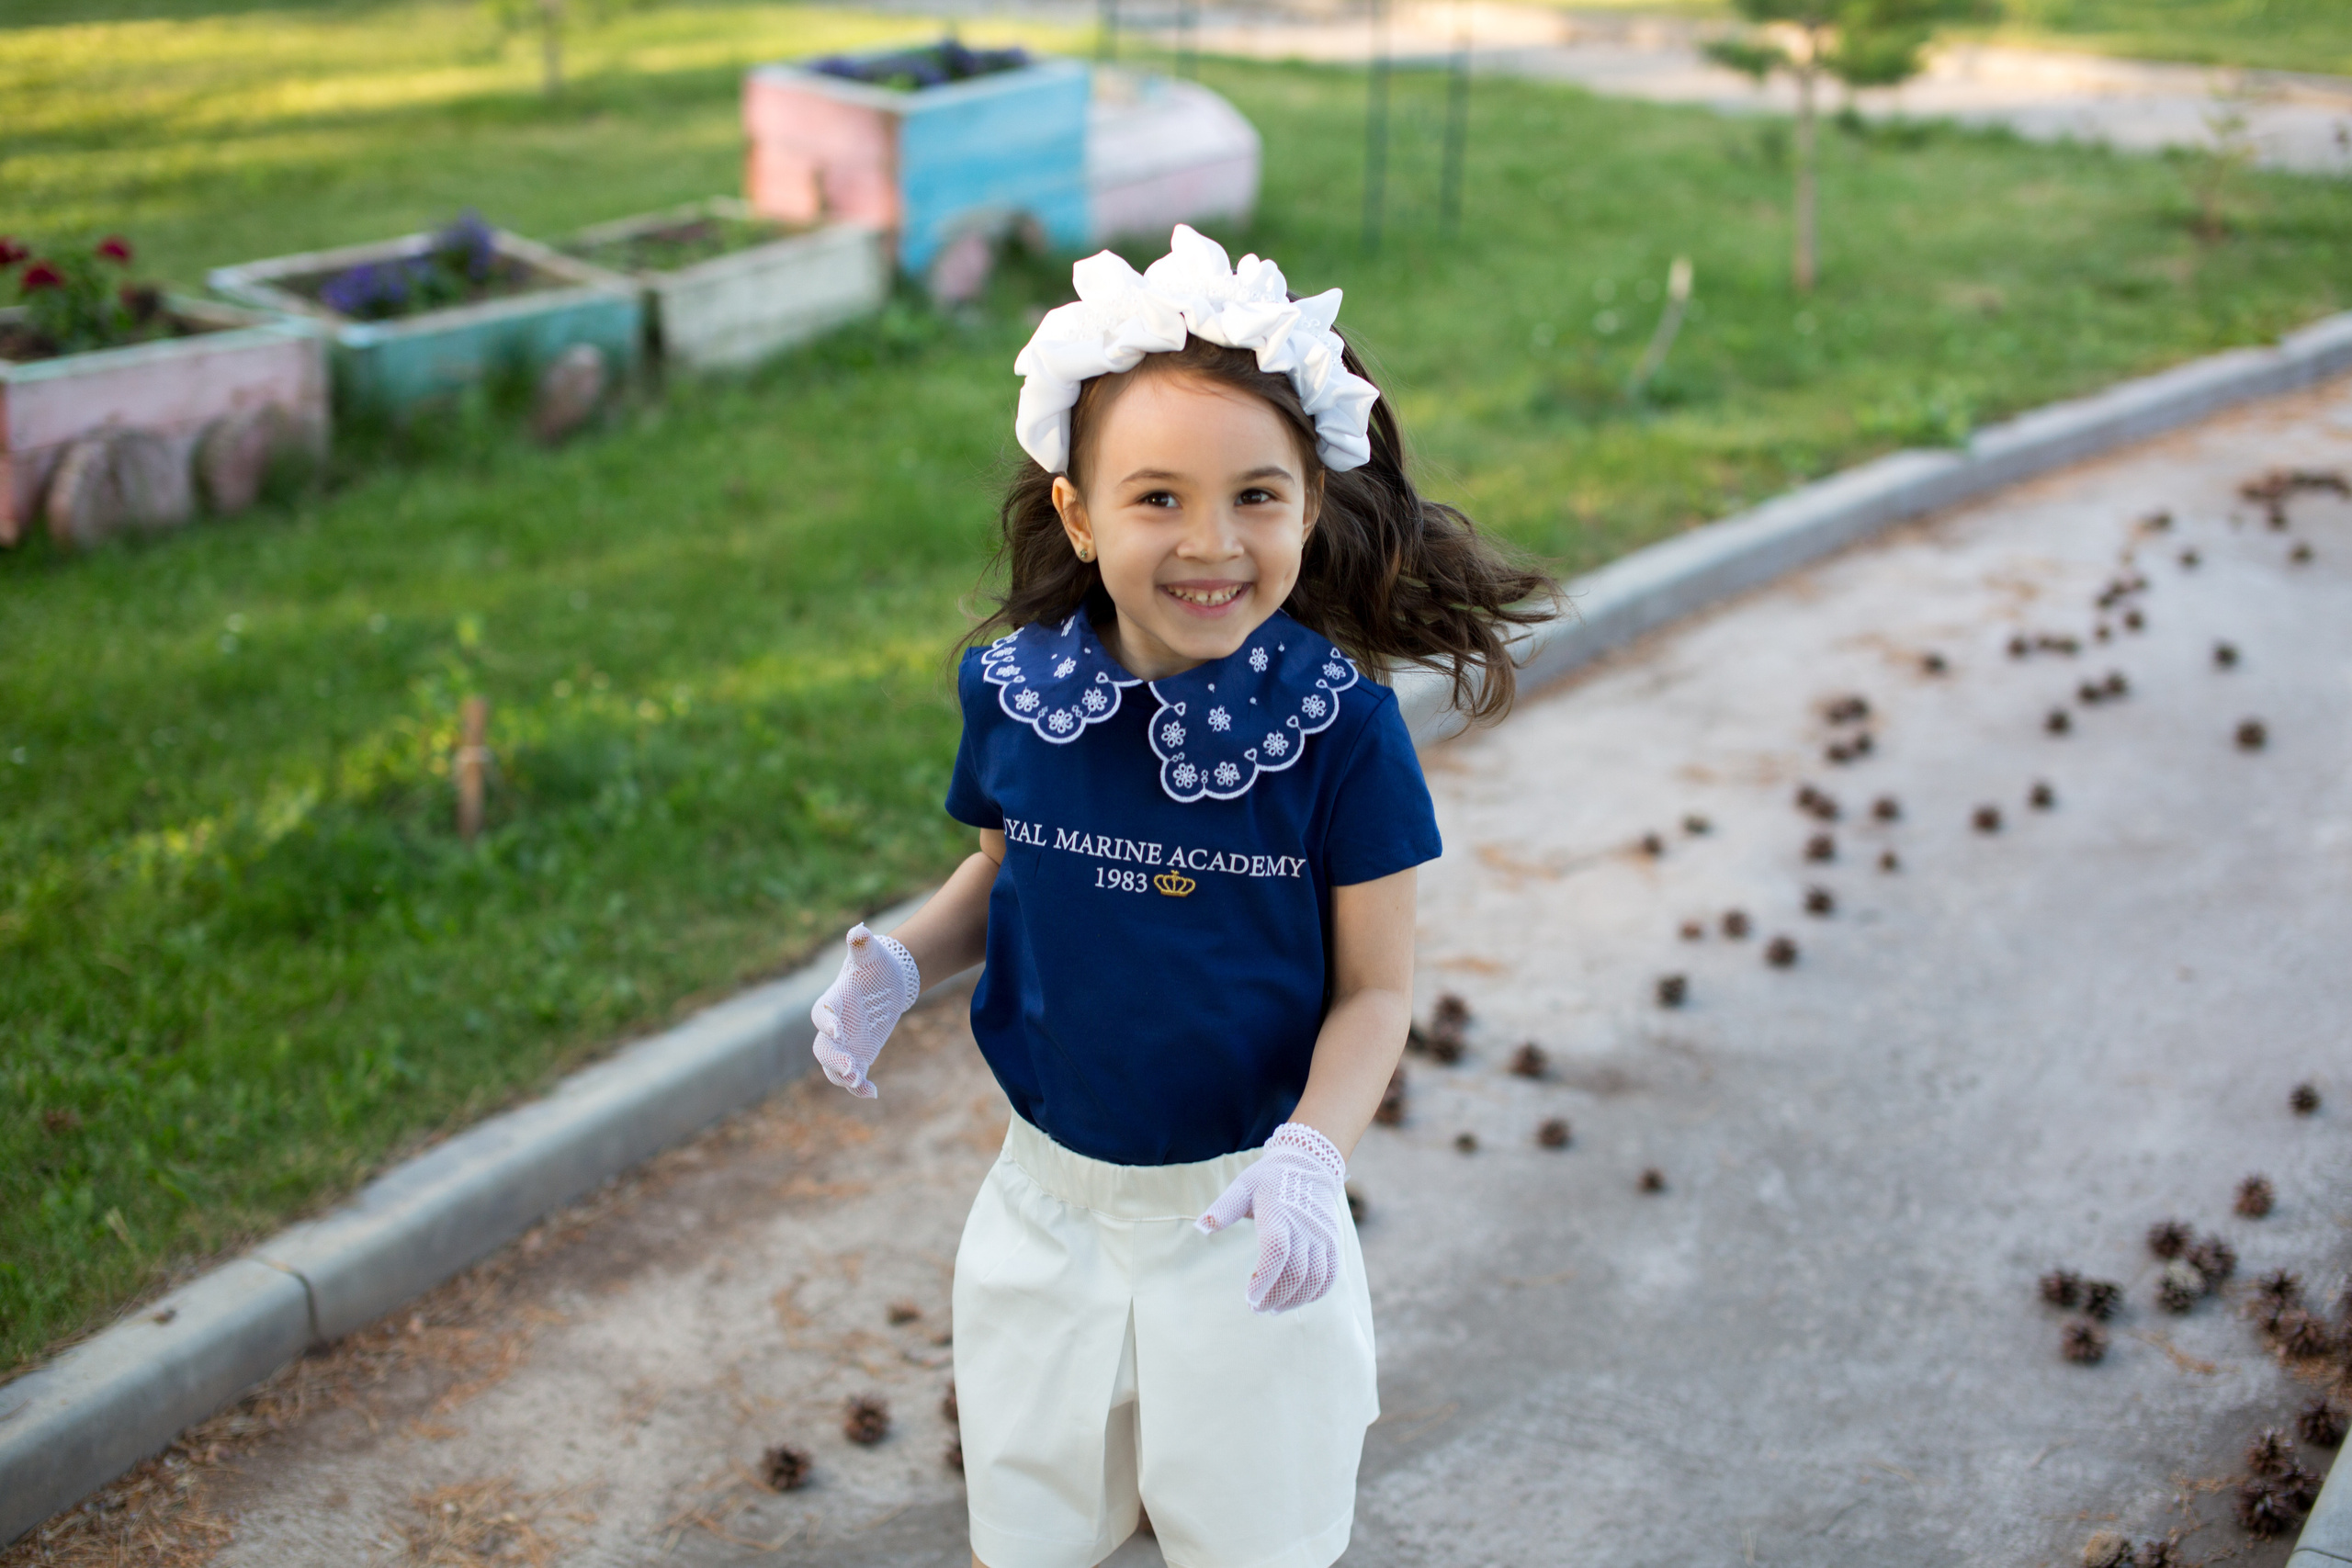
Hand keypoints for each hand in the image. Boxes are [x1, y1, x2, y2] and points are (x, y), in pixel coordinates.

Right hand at [810, 923, 919, 1098]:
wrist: (882, 985)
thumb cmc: (873, 967)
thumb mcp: (870, 955)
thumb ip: (863, 945)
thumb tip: (860, 930)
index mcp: (832, 1001)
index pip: (822, 1014)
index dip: (828, 1023)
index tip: (839, 1031)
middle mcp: (833, 1027)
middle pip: (823, 1048)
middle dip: (834, 1060)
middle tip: (851, 1069)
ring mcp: (843, 1045)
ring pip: (833, 1067)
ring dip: (843, 1077)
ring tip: (859, 1082)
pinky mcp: (857, 1056)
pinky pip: (853, 1077)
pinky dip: (859, 1087)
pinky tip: (873, 1093)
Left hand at [1195, 1122, 1348, 1312]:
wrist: (1310, 1163)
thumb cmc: (1269, 1178)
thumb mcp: (1243, 1186)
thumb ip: (1223, 1208)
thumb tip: (1201, 1227)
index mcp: (1279, 1214)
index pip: (1276, 1251)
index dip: (1264, 1279)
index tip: (1249, 1297)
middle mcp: (1305, 1227)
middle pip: (1295, 1272)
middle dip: (1274, 1296)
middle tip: (1255, 1307)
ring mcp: (1322, 1236)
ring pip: (1314, 1279)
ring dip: (1294, 1300)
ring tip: (1273, 1308)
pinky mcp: (1333, 1242)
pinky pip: (1330, 1276)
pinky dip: (1315, 1294)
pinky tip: (1296, 1299)